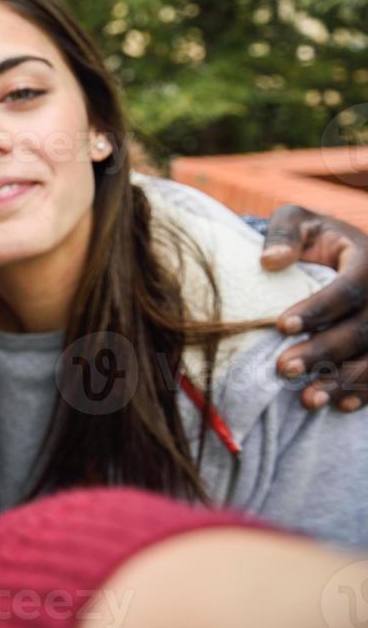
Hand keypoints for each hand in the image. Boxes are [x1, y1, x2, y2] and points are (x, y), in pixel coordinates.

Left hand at [262, 205, 367, 410]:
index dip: (319, 309)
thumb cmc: (312, 239)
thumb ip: (284, 234)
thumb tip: (270, 261)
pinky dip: (365, 391)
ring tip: (308, 398)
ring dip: (345, 380)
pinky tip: (341, 406)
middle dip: (325, 351)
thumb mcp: (298, 222)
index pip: (350, 288)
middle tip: (284, 368)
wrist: (341, 252)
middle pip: (365, 328)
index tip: (282, 326)